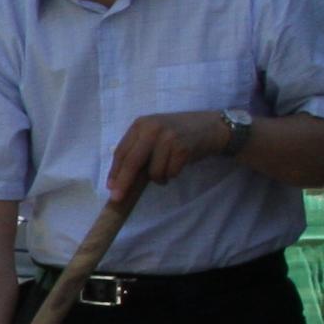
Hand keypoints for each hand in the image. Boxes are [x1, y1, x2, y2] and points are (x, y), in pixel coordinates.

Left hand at [108, 109, 239, 199]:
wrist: (212, 126)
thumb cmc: (179, 133)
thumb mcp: (154, 133)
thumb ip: (138, 149)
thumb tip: (119, 179)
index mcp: (140, 124)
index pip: (121, 151)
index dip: (115, 172)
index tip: (111, 187)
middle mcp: (152, 128)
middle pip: (132, 162)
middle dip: (124, 183)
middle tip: (117, 198)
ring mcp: (168, 137)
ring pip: (153, 172)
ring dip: (159, 178)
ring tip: (167, 169)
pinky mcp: (182, 148)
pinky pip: (170, 173)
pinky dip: (172, 175)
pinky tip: (178, 165)